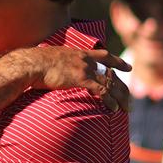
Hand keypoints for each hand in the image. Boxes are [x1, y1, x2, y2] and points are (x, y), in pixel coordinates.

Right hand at [12, 47, 130, 111]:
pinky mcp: (81, 79)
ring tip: (126, 108)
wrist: (32, 63)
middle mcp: (86, 60)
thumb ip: (60, 63)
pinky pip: (102, 91)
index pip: (105, 56)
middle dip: (122, 87)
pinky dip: (109, 101)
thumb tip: (55, 69)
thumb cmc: (36, 63)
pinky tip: (114, 109)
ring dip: (120, 97)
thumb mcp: (52, 58)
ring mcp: (85, 69)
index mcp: (80, 53)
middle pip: (112, 73)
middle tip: (129, 98)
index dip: (117, 62)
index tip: (128, 67)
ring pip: (110, 83)